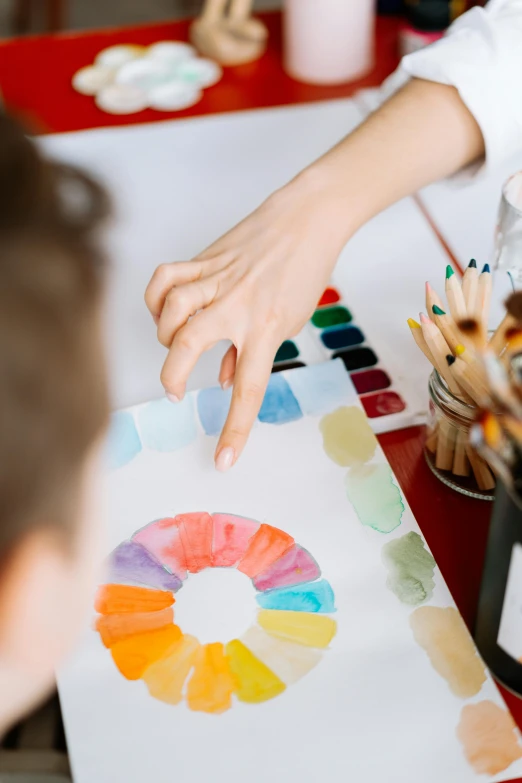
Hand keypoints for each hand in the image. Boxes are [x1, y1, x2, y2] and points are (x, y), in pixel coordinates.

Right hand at [145, 172, 352, 470]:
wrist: (307, 218)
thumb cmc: (304, 271)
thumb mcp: (289, 322)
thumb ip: (254, 353)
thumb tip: (224, 380)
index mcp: (266, 327)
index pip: (248, 389)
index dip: (234, 430)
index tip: (223, 460)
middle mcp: (238, 305)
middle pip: (188, 344)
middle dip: (172, 376)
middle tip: (174, 390)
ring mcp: (217, 279)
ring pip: (171, 311)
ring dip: (164, 337)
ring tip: (173, 346)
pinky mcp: (204, 260)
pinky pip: (166, 278)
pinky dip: (156, 299)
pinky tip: (164, 312)